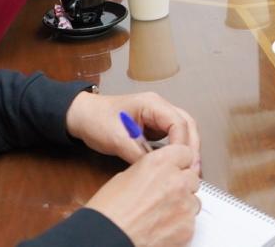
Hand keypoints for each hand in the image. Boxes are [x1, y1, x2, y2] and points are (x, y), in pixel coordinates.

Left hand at [66, 90, 199, 166]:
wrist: (82, 117)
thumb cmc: (96, 121)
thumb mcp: (116, 139)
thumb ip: (137, 154)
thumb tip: (157, 170)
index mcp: (152, 104)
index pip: (178, 122)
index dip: (183, 143)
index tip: (180, 163)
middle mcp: (159, 108)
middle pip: (187, 124)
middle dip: (192, 146)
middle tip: (192, 169)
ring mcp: (157, 117)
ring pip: (182, 130)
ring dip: (187, 148)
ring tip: (188, 169)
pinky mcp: (153, 128)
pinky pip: (172, 137)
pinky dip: (177, 150)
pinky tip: (177, 164)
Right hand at [86, 145, 200, 246]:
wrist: (109, 238)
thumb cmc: (109, 211)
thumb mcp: (125, 176)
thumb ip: (151, 171)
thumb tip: (159, 175)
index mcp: (160, 162)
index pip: (185, 153)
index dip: (179, 163)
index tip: (175, 169)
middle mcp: (176, 180)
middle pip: (192, 177)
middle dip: (182, 185)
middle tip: (165, 195)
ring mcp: (184, 204)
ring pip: (194, 201)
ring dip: (182, 205)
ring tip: (160, 214)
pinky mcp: (187, 227)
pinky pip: (191, 222)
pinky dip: (180, 225)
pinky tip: (161, 228)